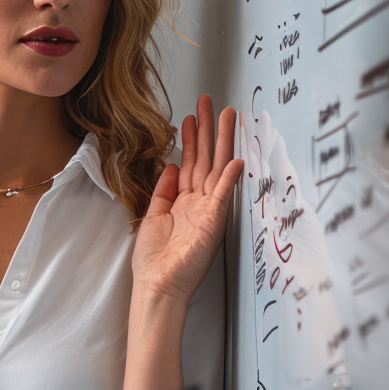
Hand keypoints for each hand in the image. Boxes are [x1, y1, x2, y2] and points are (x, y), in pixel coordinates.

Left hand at [132, 94, 243, 303]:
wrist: (158, 286)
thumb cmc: (154, 261)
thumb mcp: (152, 217)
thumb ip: (163, 192)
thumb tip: (170, 166)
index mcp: (183, 203)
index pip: (189, 164)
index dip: (190, 140)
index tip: (190, 117)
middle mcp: (198, 203)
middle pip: (205, 159)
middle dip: (207, 130)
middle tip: (210, 103)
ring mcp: (208, 210)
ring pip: (216, 168)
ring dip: (221, 141)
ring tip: (226, 115)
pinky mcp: (213, 221)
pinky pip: (223, 193)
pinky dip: (230, 176)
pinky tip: (236, 157)